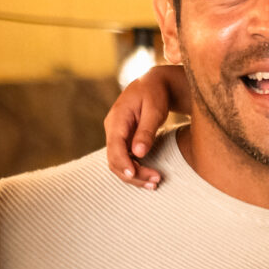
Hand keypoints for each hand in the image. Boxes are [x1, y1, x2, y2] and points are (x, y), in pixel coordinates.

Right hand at [101, 64, 192, 187]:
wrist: (155, 84)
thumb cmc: (156, 94)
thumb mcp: (154, 109)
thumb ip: (146, 131)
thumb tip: (138, 153)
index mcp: (117, 119)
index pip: (114, 146)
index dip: (123, 163)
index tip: (135, 175)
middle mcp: (112, 128)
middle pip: (114, 158)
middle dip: (132, 174)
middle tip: (154, 182)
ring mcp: (117, 135)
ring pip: (118, 162)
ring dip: (134, 176)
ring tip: (154, 183)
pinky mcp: (124, 140)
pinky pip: (125, 159)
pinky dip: (135, 170)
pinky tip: (150, 177)